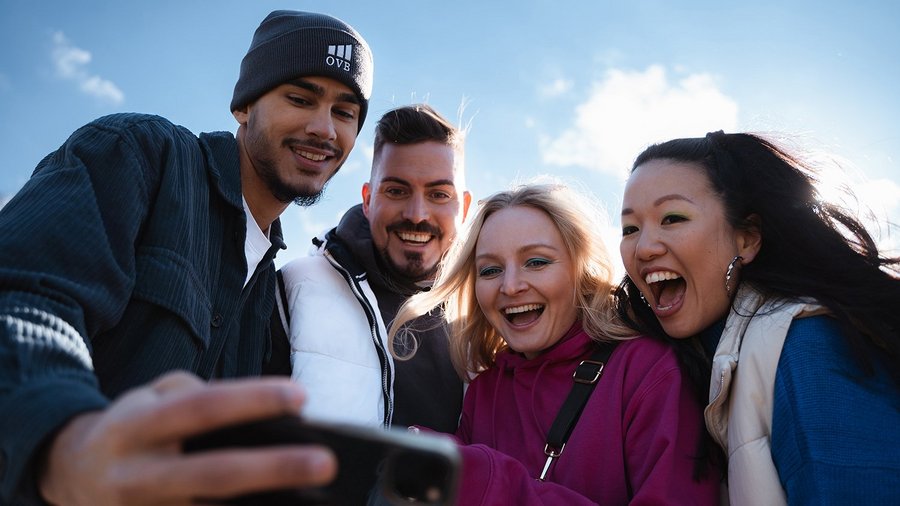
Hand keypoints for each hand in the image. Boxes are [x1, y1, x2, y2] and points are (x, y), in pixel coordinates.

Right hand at [39, 371, 336, 505]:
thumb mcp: (147, 397)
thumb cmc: (132, 429)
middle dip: (275, 469)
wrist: (71, 477)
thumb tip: (261, 419)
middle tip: (326, 462)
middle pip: (217, 474)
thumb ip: (196, 395)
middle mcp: (140, 476)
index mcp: (137, 427)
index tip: (301, 397)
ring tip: (318, 504)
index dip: (252, 400)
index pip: (203, 408)